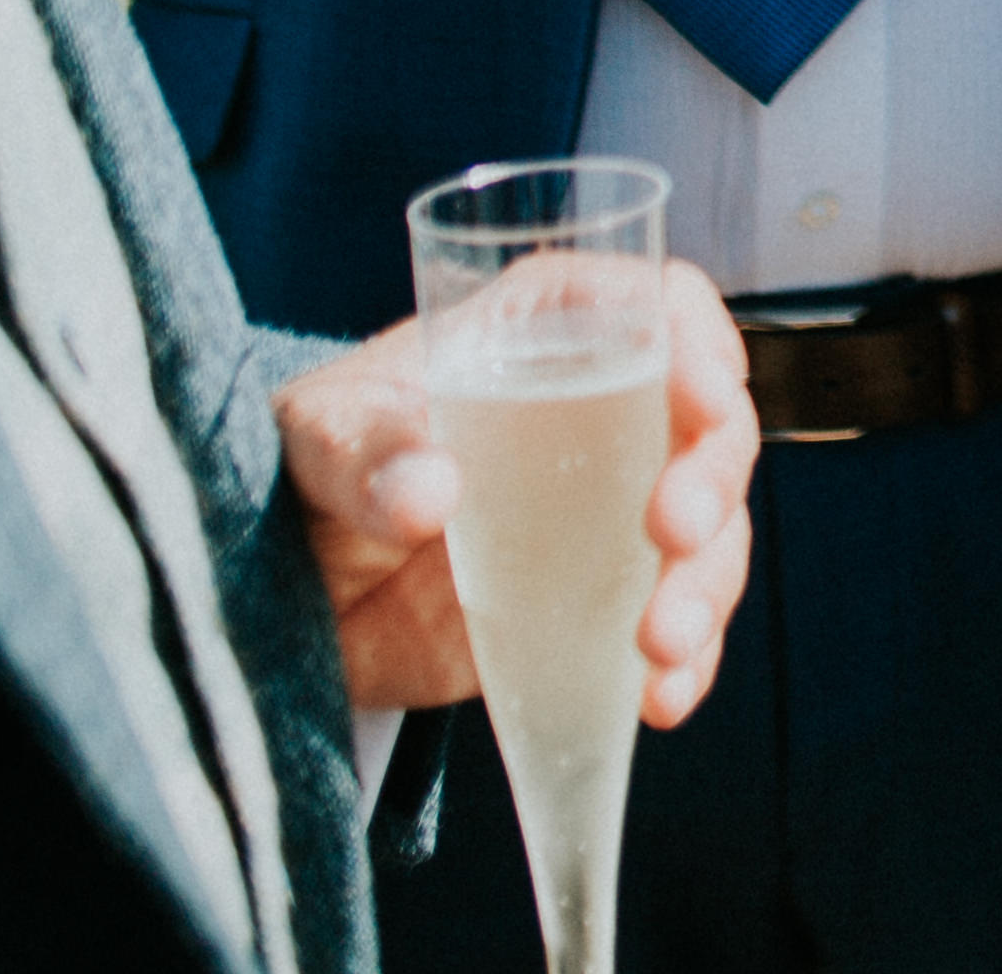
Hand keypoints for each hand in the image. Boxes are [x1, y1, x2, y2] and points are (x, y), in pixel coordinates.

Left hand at [276, 272, 757, 727]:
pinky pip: (674, 622)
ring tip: (660, 643)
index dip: (699, 345)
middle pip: (707, 425)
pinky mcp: (605, 601)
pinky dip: (684, 662)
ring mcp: (613, 513)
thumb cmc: (309, 473)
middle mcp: (604, 413)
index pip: (657, 309)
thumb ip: (366, 452)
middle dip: (710, 481)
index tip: (702, 401)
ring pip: (709, 532)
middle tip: (673, 531)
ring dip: (704, 585)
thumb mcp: (319, 437)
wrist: (292, 597)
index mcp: (546, 336)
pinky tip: (661, 693)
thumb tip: (432, 491)